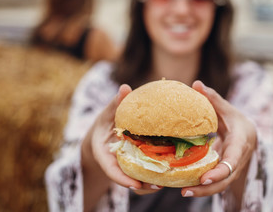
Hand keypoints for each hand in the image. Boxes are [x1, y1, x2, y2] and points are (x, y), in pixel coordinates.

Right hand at [82, 84, 161, 209]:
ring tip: (166, 182)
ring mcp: (125, 166)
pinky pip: (143, 173)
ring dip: (149, 184)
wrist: (103, 135)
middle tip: (158, 185)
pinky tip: (170, 171)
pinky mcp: (134, 165)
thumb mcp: (107, 114)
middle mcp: (115, 163)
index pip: (111, 170)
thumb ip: (115, 104)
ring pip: (136, 180)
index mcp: (105, 154)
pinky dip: (154, 174)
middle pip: (127, 179)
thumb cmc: (104, 123)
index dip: (122, 179)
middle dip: (141, 185)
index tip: (135, 184)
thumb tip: (125, 88)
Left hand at [180, 81, 256, 197]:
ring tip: (183, 191)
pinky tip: (184, 187)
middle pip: (226, 179)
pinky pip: (215, 184)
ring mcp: (233, 169)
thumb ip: (213, 99)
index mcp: (241, 142)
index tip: (205, 178)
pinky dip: (202, 187)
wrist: (249, 136)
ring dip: (203, 191)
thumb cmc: (236, 121)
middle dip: (208, 188)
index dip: (221, 170)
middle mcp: (238, 159)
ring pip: (221, 185)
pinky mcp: (225, 174)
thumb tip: (196, 84)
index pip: (234, 159)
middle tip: (186, 190)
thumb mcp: (227, 109)